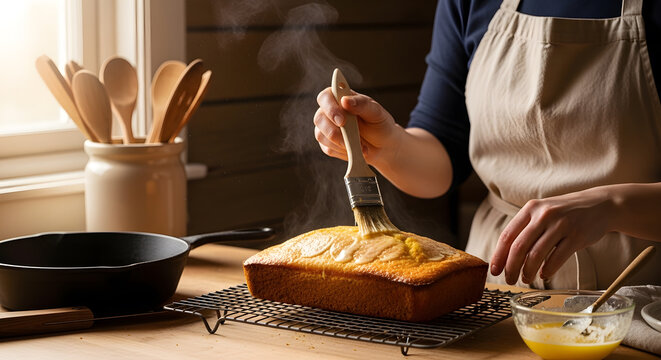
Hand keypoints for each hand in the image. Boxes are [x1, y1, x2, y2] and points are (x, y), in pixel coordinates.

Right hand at [313, 87, 399, 167]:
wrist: (383, 145)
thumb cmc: (379, 124)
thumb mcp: (376, 112)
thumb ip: (362, 104)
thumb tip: (345, 100)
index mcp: (340, 97)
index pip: (325, 97)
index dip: (330, 108)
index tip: (342, 120)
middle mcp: (330, 111)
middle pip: (319, 118)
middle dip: (333, 131)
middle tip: (350, 139)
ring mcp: (327, 128)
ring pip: (321, 135)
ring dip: (341, 143)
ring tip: (360, 145)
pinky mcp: (327, 144)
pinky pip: (328, 149)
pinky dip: (343, 151)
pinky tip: (355, 150)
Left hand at [490, 187, 614, 284]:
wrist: (601, 205)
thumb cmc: (565, 213)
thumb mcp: (542, 213)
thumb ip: (525, 229)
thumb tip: (505, 256)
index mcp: (530, 209)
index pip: (507, 235)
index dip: (498, 255)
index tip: (494, 270)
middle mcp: (543, 215)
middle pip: (519, 247)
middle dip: (511, 268)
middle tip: (509, 280)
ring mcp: (561, 225)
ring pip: (536, 255)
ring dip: (528, 272)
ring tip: (526, 279)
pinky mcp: (577, 236)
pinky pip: (557, 259)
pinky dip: (548, 270)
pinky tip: (544, 275)